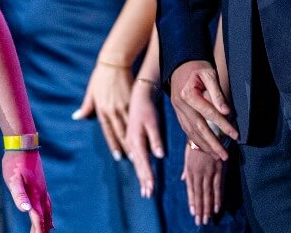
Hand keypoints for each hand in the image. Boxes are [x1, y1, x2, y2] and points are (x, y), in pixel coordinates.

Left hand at [2, 150, 52, 231]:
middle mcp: (41, 194)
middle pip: (45, 216)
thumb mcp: (13, 179)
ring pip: (47, 209)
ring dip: (47, 221)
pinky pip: (47, 202)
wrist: (23, 144)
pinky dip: (47, 211)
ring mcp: (42, 188)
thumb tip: (25, 210)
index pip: (37, 218)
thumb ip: (18, 195)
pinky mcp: (41, 183)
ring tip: (48, 229)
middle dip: (43, 228)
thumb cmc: (15, 162)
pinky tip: (45, 210)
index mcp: (35, 195)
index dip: (37, 229)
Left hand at [71, 61, 132, 160]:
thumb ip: (86, 106)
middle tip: (134, 161)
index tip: (118, 157)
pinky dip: (141, 129)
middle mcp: (112, 110)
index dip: (113, 144)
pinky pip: (137, 118)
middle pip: (120, 132)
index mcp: (101, 109)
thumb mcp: (91, 92)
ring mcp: (123, 106)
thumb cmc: (101, 77)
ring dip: (136, 142)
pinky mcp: (132, 100)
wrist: (115, 63)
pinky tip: (147, 137)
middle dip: (126, 147)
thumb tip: (76, 117)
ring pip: (130, 128)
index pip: (107, 131)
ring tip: (142, 154)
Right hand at [124, 79, 163, 196]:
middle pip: (139, 166)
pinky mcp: (133, 139)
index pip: (144, 163)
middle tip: (147, 194)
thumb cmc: (147, 109)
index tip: (151, 188)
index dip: (148, 176)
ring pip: (137, 163)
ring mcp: (131, 142)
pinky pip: (137, 158)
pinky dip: (140, 168)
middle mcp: (131, 143)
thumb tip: (159, 156)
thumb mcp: (153, 123)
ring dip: (142, 176)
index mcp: (136, 141)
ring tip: (145, 189)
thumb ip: (156, 140)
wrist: (139, 97)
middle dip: (144, 180)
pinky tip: (143, 173)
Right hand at [169, 60, 236, 159]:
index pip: (209, 113)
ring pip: (191, 131)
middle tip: (225, 156)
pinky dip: (196, 140)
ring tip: (217, 156)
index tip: (236, 135)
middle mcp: (180, 104)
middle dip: (212, 143)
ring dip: (204, 145)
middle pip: (198, 128)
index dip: (223, 125)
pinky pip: (186, 129)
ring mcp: (177, 109)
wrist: (180, 62)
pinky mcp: (177, 112)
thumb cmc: (198, 66)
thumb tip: (226, 112)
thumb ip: (217, 93)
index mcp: (187, 94)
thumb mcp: (210, 74)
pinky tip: (204, 147)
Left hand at [181, 142, 224, 226]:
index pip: (190, 189)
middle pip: (199, 194)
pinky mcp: (219, 170)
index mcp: (190, 169)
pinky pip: (218, 187)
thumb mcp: (188, 154)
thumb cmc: (197, 142)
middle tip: (200, 221)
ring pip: (207, 193)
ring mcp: (209, 172)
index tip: (193, 213)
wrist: (209, 130)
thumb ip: (186, 169)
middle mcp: (198, 172)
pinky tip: (217, 208)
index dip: (192, 202)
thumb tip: (183, 180)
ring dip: (207, 207)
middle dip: (200, 209)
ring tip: (207, 219)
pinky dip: (217, 198)